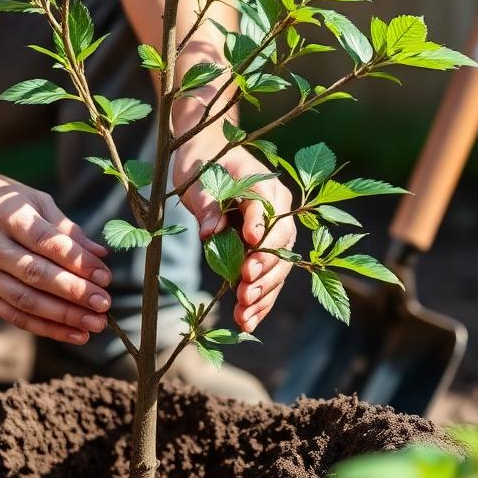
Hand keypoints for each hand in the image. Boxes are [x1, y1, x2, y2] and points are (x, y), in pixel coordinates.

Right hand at [0, 160, 111, 344]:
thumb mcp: (30, 200)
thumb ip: (66, 229)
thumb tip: (101, 256)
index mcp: (6, 215)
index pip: (48, 243)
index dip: (79, 262)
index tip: (105, 277)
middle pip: (37, 276)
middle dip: (75, 293)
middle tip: (105, 305)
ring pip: (26, 301)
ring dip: (64, 316)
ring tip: (95, 324)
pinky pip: (13, 315)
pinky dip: (45, 327)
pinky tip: (73, 333)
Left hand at [175, 133, 296, 333]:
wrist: (208, 155)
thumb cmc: (202, 163)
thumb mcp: (196, 178)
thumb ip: (207, 202)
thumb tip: (210, 230)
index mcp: (262, 183)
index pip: (267, 208)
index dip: (261, 228)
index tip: (251, 244)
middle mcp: (278, 208)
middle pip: (280, 243)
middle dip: (264, 270)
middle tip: (244, 292)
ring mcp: (275, 231)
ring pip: (279, 267)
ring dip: (263, 294)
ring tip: (244, 317)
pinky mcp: (265, 250)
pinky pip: (268, 277)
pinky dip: (260, 301)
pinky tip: (248, 323)